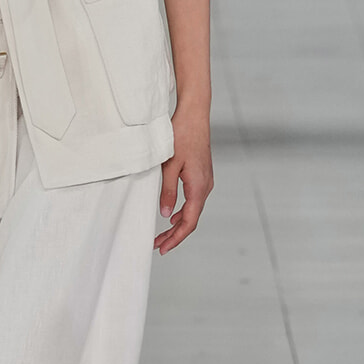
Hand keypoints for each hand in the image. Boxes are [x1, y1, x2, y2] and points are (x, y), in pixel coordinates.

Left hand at [155, 102, 212, 253]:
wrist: (195, 115)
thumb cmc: (181, 136)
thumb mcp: (169, 165)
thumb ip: (167, 191)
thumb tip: (165, 215)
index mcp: (199, 187)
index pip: (188, 222)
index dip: (176, 238)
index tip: (162, 248)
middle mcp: (205, 187)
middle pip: (191, 220)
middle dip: (174, 235)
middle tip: (157, 245)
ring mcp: (205, 182)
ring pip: (193, 210)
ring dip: (178, 224)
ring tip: (162, 234)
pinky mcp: (202, 176)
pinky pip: (194, 200)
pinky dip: (182, 211)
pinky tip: (172, 214)